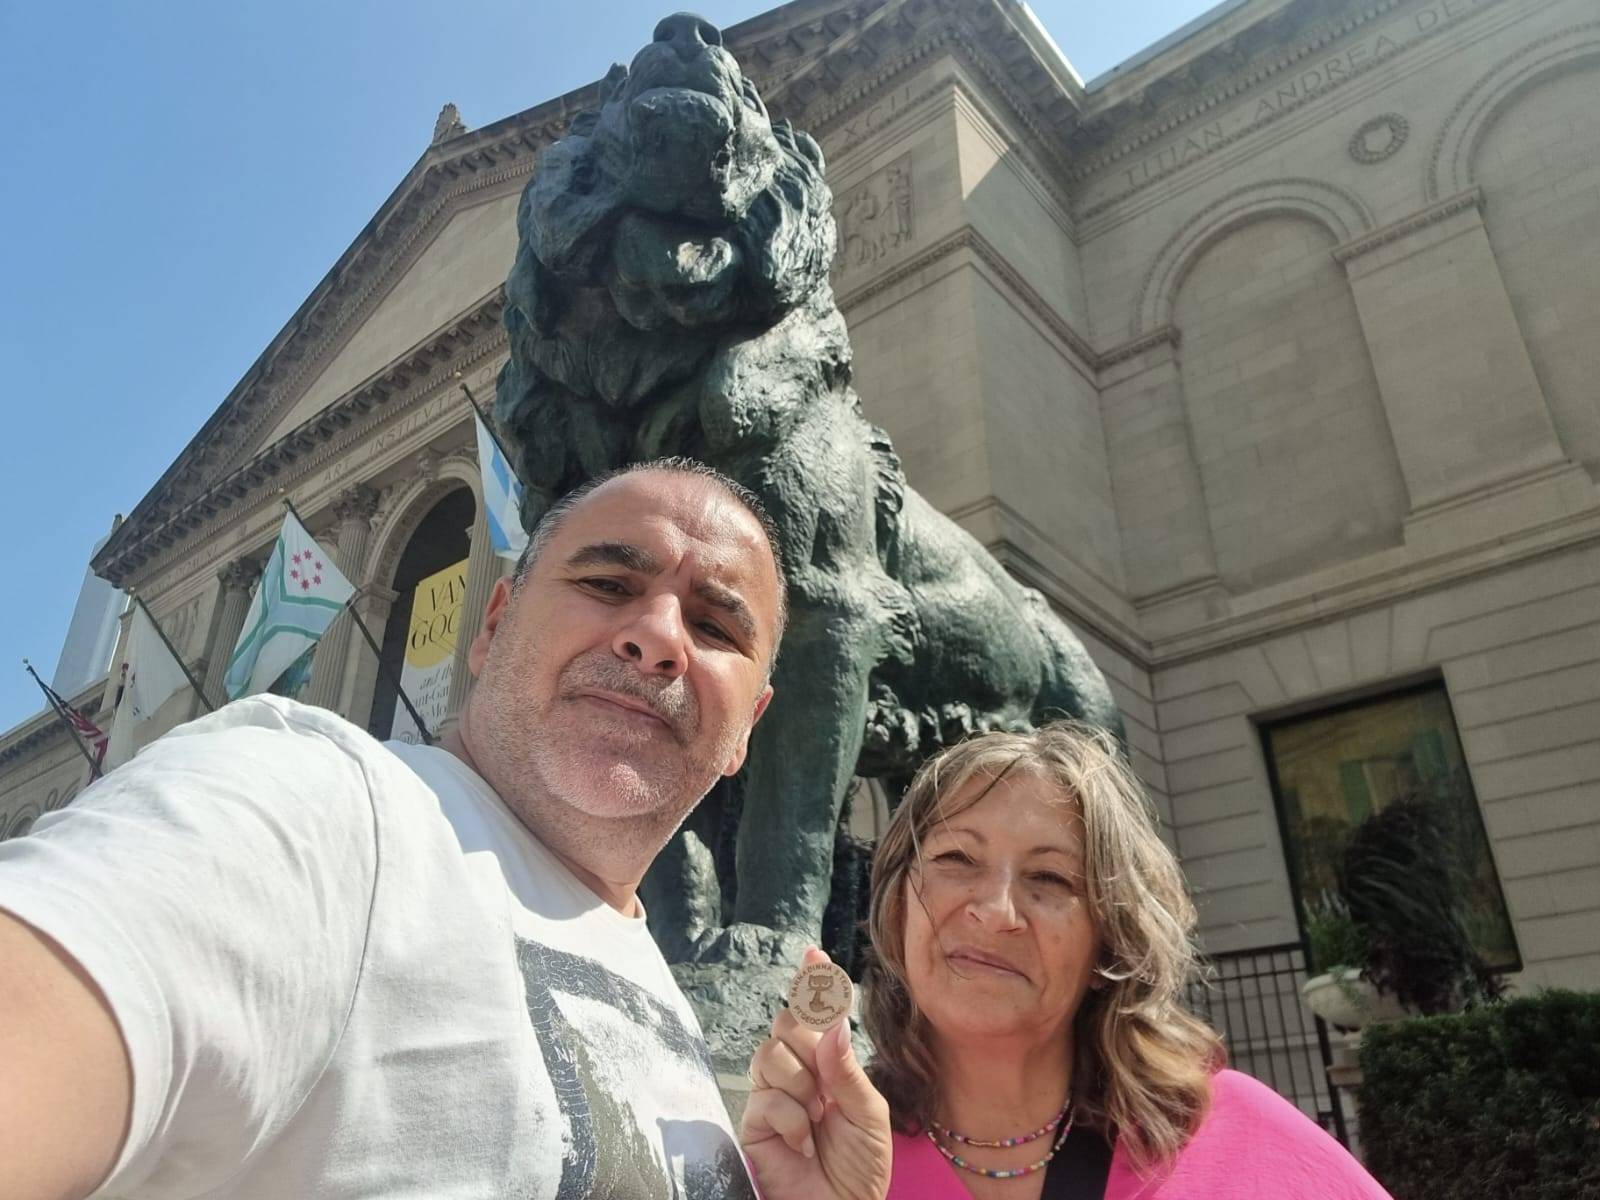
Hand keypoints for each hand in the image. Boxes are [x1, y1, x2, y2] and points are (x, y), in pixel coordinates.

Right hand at [740, 948, 890, 1199]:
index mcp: (828, 1063)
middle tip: (826, 1086)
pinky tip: (803, 1142)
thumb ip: (846, 1069)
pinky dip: (792, 1120)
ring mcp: (771, 1093)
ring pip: (770, 1052)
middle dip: (809, 1044)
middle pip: (786, 1021)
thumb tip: (834, 1024)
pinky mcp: (753, 1121)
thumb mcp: (869, 1114)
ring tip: (817, 1118)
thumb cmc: (860, 1166)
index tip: (814, 952)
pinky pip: (767, 1097)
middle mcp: (796, 1071)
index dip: (813, 981)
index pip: (816, 1013)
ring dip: (802, 1086)